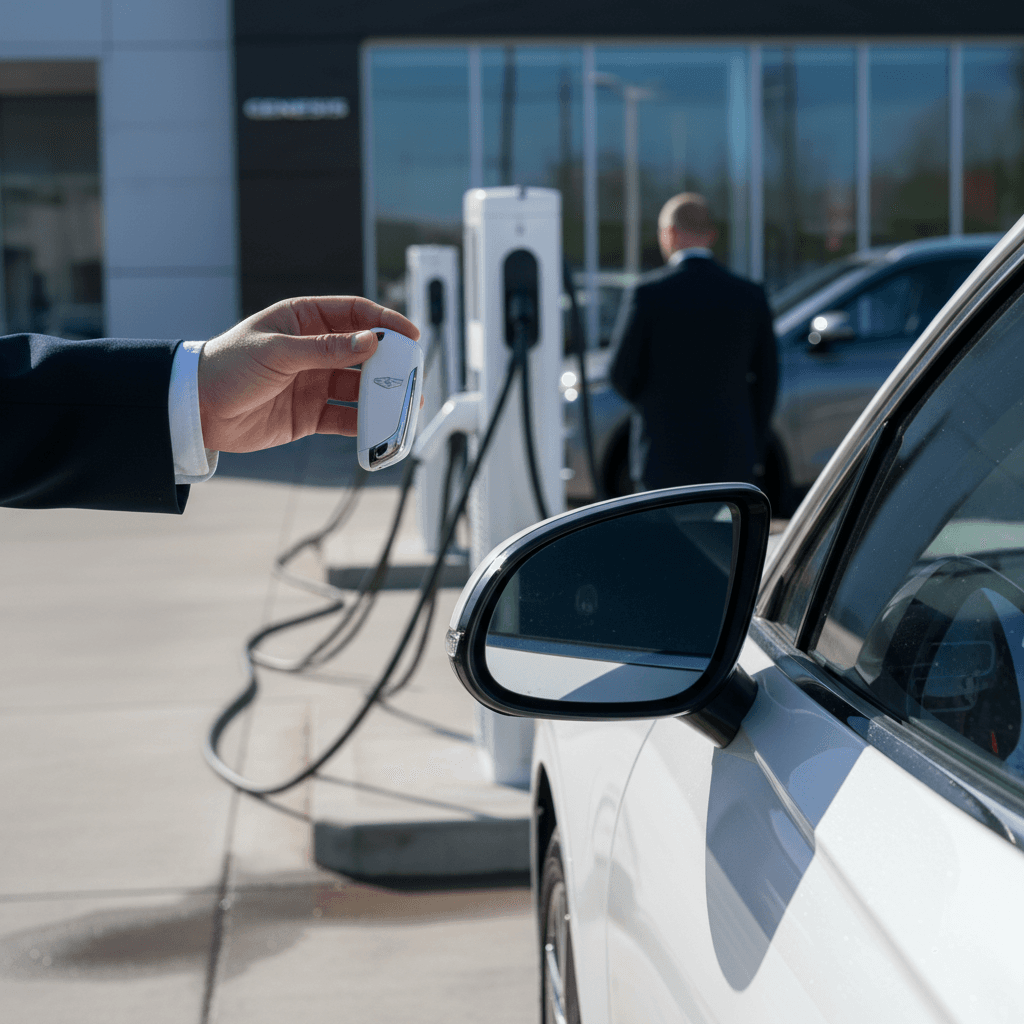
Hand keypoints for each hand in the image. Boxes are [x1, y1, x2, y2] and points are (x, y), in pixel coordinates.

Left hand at [197, 296, 417, 452]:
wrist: (196, 409)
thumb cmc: (227, 366)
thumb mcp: (277, 351)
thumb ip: (325, 349)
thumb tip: (370, 342)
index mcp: (304, 320)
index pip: (355, 314)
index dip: (385, 323)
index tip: (410, 335)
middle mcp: (314, 350)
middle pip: (364, 354)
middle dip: (391, 365)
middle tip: (412, 376)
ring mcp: (315, 382)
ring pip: (359, 388)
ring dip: (382, 397)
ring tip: (403, 406)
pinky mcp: (311, 414)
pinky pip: (346, 418)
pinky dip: (364, 425)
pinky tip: (378, 429)